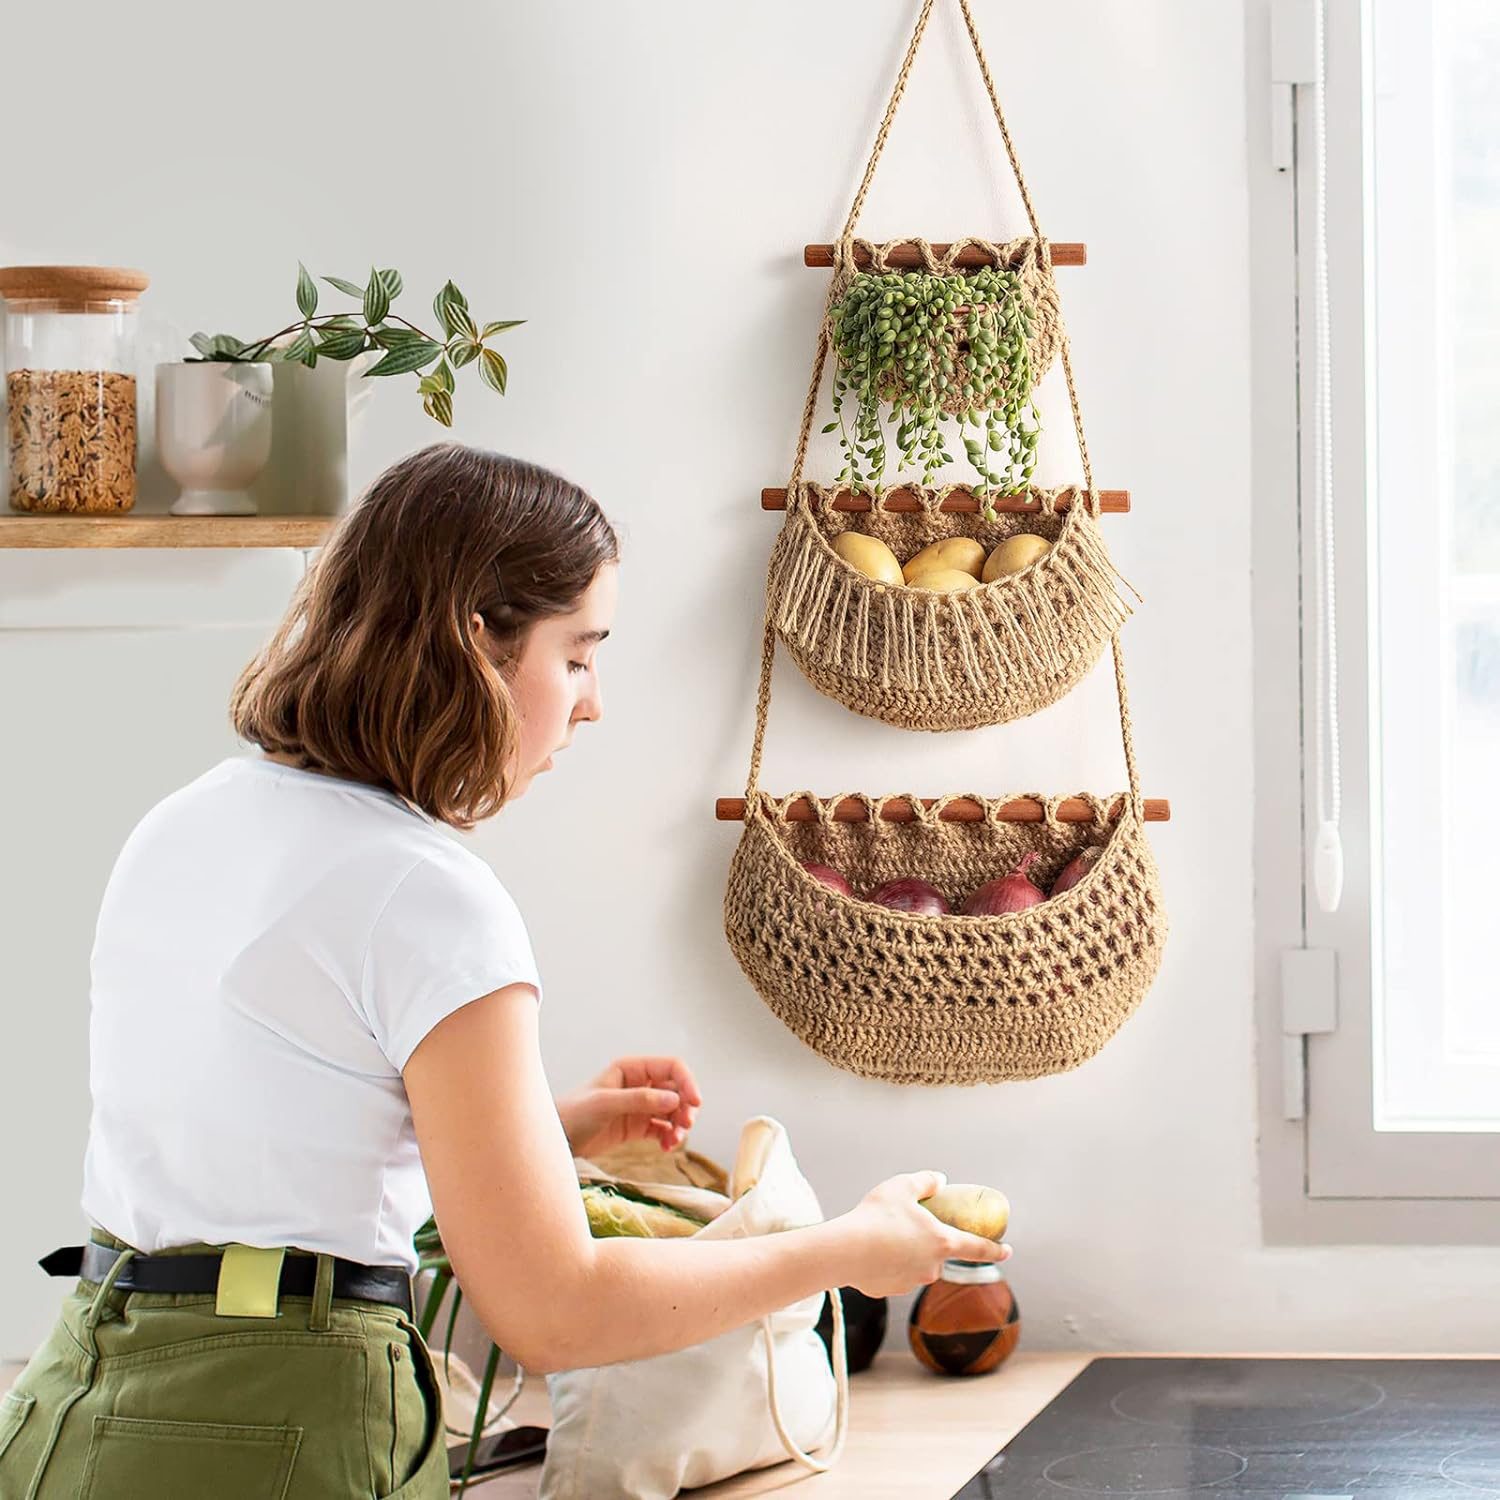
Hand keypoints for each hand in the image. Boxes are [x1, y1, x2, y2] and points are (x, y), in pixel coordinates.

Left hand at [555, 1055, 703, 1159]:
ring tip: (674, 1141)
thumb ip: (639, 1099)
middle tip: (685, 1125)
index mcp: (631, 1069)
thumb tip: (674, 1099)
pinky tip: (666, 1147)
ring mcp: (639, 1106)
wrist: (555, 1139)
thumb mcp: (605, 1104)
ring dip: (679, 1125)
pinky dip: (670, 1137)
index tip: (695, 1103)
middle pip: (677, 1090)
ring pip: (673, 1111)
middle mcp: (639, 1084)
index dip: (687, 1082)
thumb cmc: (573, 1113)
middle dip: (685, 1107)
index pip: (671, 1068)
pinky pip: (663, 1129)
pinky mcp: (637, 1126)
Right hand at [838, 1171, 1011, 1298]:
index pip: (978, 1249)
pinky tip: (869, 1251)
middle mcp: (932, 1267)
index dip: (995, 1250)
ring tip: (880, 1235)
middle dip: (926, 1241)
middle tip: (904, 1224)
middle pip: (938, 1253)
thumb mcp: (902, 1187)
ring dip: (904, 1252)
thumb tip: (939, 1180)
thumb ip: (925, 1182)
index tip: (1008, 1251)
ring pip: (914, 1264)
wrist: (844, 1250)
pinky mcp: (891, 1290)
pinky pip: (893, 1273)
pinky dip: (886, 1263)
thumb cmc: (876, 1216)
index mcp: (942, 1242)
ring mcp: (912, 1281)